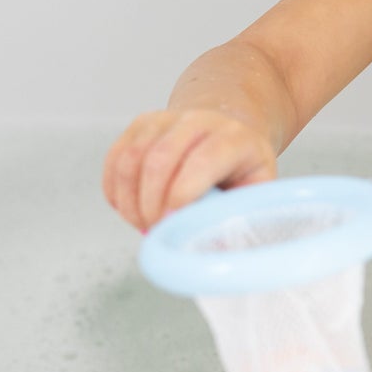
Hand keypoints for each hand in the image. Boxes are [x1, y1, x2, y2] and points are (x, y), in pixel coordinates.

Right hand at [102, 109, 277, 230]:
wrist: (228, 126)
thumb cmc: (241, 165)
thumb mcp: (256, 188)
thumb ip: (240, 215)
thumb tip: (217, 251)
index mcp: (234, 138)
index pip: (203, 161)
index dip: (182, 194)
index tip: (170, 222)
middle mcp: (198, 121)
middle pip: (160, 160)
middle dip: (150, 204)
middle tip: (155, 229)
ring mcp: (166, 119)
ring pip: (131, 159)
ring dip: (130, 201)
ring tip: (143, 223)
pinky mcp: (140, 124)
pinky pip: (116, 158)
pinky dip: (115, 190)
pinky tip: (128, 209)